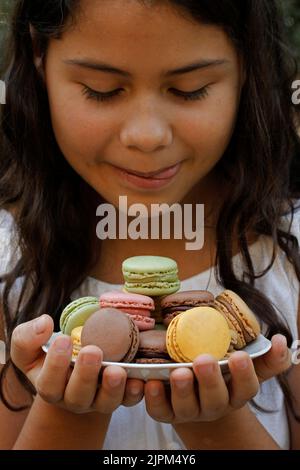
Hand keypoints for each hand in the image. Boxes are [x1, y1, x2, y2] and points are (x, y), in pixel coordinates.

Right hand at [11, 315, 143, 413]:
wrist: (74, 359)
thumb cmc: (49, 351)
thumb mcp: (29, 344)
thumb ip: (27, 336)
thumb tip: (44, 324)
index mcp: (49, 386)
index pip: (49, 383)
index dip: (55, 364)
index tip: (63, 339)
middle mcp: (73, 398)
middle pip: (78, 396)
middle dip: (85, 375)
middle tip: (92, 351)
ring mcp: (97, 399)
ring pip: (105, 403)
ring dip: (112, 388)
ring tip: (116, 370)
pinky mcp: (119, 395)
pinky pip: (129, 400)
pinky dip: (135, 392)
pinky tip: (139, 379)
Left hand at [144, 334, 290, 423]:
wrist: (197, 392)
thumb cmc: (223, 373)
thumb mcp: (245, 364)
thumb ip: (265, 355)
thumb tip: (281, 340)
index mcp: (235, 393)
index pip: (246, 388)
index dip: (244, 374)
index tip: (240, 356)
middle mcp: (214, 405)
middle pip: (215, 399)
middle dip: (210, 381)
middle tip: (204, 360)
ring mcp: (189, 410)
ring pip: (186, 407)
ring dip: (182, 390)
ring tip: (179, 372)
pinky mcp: (166, 412)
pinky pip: (158, 410)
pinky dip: (153, 398)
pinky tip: (149, 382)